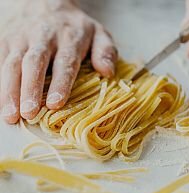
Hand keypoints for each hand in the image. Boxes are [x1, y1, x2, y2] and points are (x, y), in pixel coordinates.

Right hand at [0, 0, 117, 123]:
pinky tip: (2, 103)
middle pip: (34, 63)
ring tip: (11, 115)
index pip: (65, 62)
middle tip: (29, 113)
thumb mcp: (97, 32)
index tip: (55, 104)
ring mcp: (21, 38)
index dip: (60, 83)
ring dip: (10, 90)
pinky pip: (0, 62)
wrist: (43, 1)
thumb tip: (108, 72)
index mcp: (69, 37)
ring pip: (12, 64)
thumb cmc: (73, 26)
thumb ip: (105, 50)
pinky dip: (0, 83)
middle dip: (30, 89)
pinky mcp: (5, 40)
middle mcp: (43, 37)